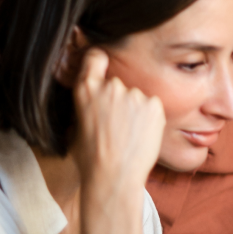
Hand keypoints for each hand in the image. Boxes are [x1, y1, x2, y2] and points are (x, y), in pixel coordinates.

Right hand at [71, 48, 165, 193]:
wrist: (113, 177)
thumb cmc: (91, 158)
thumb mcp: (78, 124)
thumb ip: (90, 102)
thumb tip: (97, 96)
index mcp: (86, 89)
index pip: (95, 56)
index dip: (101, 61)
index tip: (104, 65)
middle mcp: (111, 85)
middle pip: (118, 83)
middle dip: (119, 99)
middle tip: (117, 125)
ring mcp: (134, 93)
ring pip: (137, 96)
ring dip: (135, 109)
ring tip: (129, 135)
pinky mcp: (154, 103)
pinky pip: (152, 106)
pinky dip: (149, 118)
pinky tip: (141, 136)